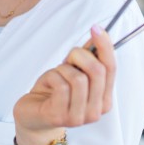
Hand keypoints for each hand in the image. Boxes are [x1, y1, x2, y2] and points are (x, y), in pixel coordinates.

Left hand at [13, 25, 116, 144]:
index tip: (96, 27)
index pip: (111, 69)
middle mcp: (95, 111)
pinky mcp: (59, 116)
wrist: (32, 117)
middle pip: (97, 72)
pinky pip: (60, 85)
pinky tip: (47, 84)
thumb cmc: (54, 92)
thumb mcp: (72, 72)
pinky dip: (51, 76)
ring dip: (62, 69)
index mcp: (104, 100)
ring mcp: (78, 117)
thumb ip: (87, 57)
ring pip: (77, 78)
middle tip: (67, 58)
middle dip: (80, 56)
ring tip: (56, 76)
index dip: (105, 47)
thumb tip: (99, 34)